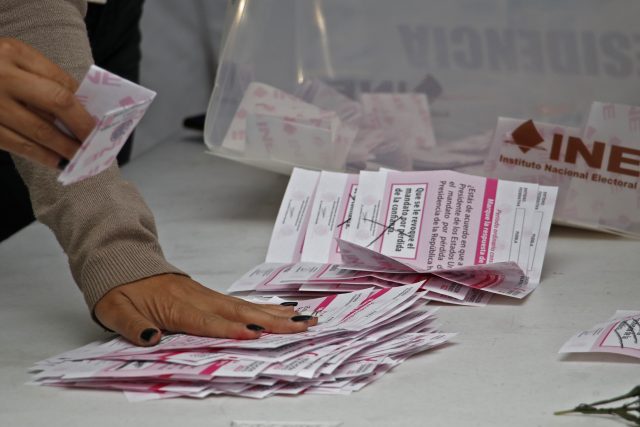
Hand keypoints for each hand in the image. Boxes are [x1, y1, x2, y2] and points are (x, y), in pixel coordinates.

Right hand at [0, 38, 94, 167]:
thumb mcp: (14, 59)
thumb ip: (45, 77)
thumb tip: (82, 106)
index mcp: (14, 53)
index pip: (61, 81)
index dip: (83, 104)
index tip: (99, 122)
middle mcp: (2, 76)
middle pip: (56, 103)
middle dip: (82, 126)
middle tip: (96, 142)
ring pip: (37, 130)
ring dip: (65, 148)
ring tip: (81, 157)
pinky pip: (16, 145)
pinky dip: (40, 156)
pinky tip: (55, 162)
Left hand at [94, 274, 317, 345]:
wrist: (124, 264)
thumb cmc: (122, 290)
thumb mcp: (115, 310)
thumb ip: (132, 326)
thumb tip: (151, 339)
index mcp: (176, 305)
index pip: (207, 321)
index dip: (230, 329)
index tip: (254, 335)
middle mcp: (199, 299)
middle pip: (240, 311)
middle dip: (272, 321)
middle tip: (300, 325)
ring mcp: (208, 295)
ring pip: (246, 306)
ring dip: (276, 314)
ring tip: (303, 319)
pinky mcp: (211, 296)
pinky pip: (241, 303)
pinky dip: (264, 308)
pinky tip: (282, 311)